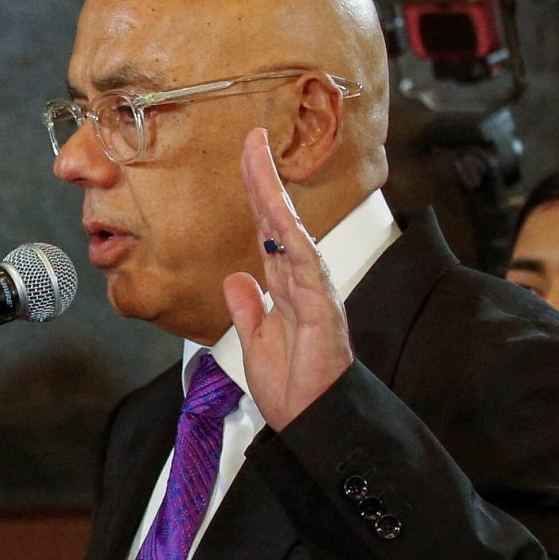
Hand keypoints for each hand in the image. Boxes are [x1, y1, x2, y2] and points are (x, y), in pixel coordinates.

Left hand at [222, 129, 351, 428]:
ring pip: (293, 233)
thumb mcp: (256, 341)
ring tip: (261, 162)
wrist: (314, 419)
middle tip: (252, 139)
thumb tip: (235, 279)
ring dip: (276, 197)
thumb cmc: (294, 385)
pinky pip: (309, 270)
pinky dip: (296, 243)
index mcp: (285, 286)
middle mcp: (303, 280)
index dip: (255, 194)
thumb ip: (248, 309)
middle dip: (264, 179)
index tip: (245, 159)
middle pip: (280, 220)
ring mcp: (315, 292)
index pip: (267, 230)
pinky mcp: (323, 311)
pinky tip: (285, 218)